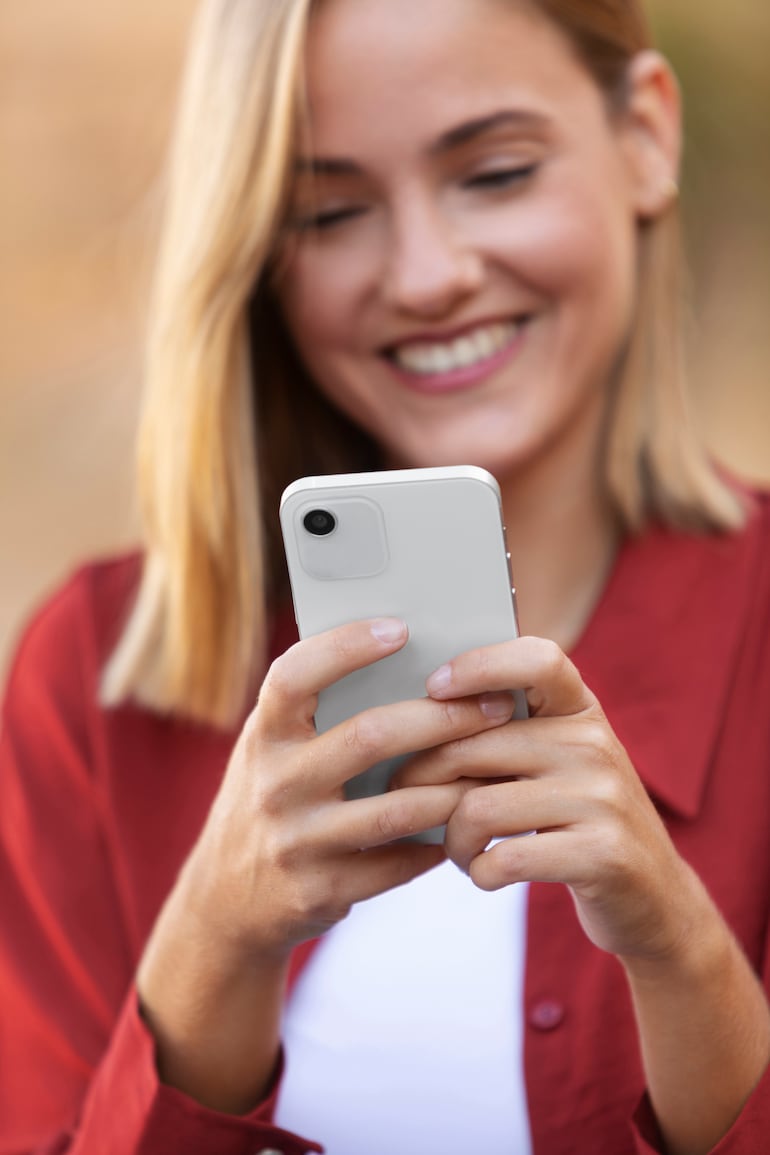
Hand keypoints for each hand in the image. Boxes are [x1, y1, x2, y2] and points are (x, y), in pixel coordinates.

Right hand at [186, 616, 516, 959]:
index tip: (400, 628)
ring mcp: (297, 841)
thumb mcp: (272, 751)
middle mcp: (275, 784)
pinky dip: (437, 843)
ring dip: (455, 788)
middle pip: (370, 736)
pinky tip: (463, 825)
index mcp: (264, 735)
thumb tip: (406, 659)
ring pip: (397, 808)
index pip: (295, 676)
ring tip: (493, 769)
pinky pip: (399, 863)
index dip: (345, 647)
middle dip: (442, 718)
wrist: (225, 902)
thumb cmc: (270, 800)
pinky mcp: (322, 890)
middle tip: (493, 705)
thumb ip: (315, 713)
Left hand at [391, 635, 703, 963]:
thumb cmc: (578, 822)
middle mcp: (595, 744)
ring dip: (452, 839)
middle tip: (410, 802)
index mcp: (581, 710)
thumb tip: (411, 717)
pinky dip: (479, 872)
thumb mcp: (560, 761)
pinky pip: (504, 857)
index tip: (435, 687)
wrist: (655, 898)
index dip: (480, 664)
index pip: (537, 659)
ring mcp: (603, 799)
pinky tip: (486, 872)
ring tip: (459, 849)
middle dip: (423, 780)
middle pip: (474, 746)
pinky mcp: (602, 854)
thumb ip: (507, 733)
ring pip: (478, 808)